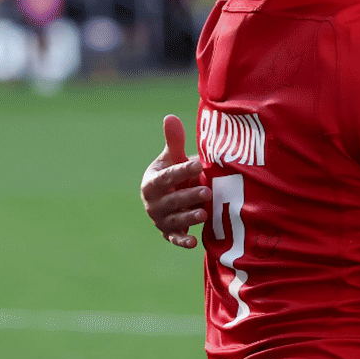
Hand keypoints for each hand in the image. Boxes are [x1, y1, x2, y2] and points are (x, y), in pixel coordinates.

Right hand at [140, 114, 209, 248]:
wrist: (170, 195)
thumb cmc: (173, 172)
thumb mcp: (172, 157)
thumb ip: (173, 140)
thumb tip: (170, 116)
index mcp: (152, 182)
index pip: (167, 177)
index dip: (181, 171)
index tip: (199, 163)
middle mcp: (154, 203)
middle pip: (171, 200)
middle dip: (189, 196)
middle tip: (207, 191)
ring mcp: (161, 219)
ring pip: (175, 219)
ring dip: (189, 217)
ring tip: (205, 213)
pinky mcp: (169, 232)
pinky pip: (175, 238)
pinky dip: (183, 241)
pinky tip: (194, 242)